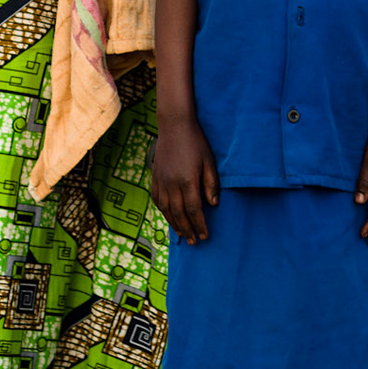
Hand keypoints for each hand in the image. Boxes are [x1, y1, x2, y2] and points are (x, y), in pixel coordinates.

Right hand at [150, 115, 217, 244]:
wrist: (174, 126)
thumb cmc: (196, 143)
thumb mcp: (209, 161)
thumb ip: (211, 184)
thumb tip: (213, 205)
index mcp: (187, 181)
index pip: (194, 210)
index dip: (199, 225)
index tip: (205, 236)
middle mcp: (171, 184)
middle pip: (179, 214)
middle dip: (187, 230)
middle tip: (194, 242)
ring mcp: (161, 181)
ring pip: (166, 210)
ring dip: (174, 225)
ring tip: (182, 235)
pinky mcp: (155, 178)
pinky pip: (157, 200)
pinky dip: (163, 212)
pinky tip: (169, 218)